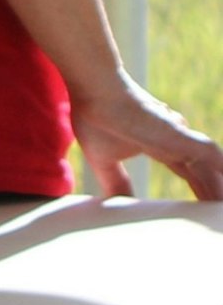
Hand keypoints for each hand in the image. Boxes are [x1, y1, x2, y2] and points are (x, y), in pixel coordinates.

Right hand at [70, 74, 222, 198]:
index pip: (189, 172)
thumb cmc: (95, 118)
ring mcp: (180, 138)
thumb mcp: (103, 159)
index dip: (201, 190)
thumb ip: (114, 181)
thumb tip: (114, 204)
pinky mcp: (182, 136)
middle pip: (205, 175)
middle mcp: (175, 142)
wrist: (94, 90)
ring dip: (220, 191)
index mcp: (159, 146)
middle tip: (220, 214)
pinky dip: (222, 171)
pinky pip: (215, 158)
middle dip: (215, 194)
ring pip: (213, 172)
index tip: (206, 208)